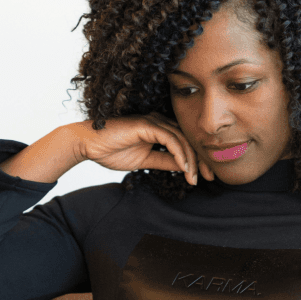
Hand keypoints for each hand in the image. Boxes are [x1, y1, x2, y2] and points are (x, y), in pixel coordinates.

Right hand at [72, 114, 216, 185]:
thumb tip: (184, 168)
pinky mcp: (146, 124)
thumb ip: (164, 162)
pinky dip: (179, 154)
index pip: (185, 143)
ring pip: (182, 139)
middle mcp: (159, 122)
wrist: (88, 145)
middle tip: (212, 177)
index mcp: (159, 130)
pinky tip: (184, 167)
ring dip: (191, 160)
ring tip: (195, 177)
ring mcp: (153, 121)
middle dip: (201, 159)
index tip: (206, 177)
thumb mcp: (145, 161)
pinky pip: (170, 139)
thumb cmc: (112, 151)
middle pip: (188, 139)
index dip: (197, 159)